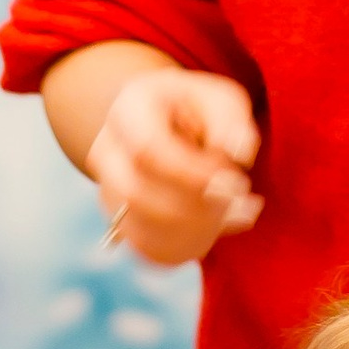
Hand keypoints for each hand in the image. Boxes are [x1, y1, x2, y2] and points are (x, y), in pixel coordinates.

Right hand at [89, 68, 261, 267]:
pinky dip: (188, 246)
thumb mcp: (221, 100)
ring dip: (196, 229)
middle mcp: (106, 151)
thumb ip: (231, 122)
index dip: (192, 174)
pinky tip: (221, 228)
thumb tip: (239, 152)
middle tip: (241, 199)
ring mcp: (108, 189)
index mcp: (128, 110)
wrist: (169, 124)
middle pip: (136, 194)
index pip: (146, 149)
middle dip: (195, 207)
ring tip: (239, 213)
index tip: (237, 181)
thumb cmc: (199, 110)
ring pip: (140, 228)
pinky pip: (147, 248)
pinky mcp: (121, 220)